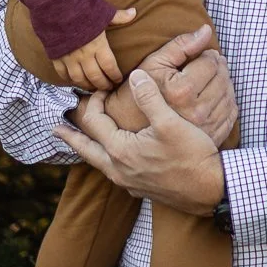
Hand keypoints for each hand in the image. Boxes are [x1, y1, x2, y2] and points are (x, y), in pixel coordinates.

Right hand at [49, 8, 136, 90]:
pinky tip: (74, 81)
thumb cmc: (83, 9)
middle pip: (96, 77)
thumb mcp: (103, 12)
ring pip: (79, 79)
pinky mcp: (56, 57)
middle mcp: (84, 55)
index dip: (115, 76)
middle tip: (108, 89)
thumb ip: (118, 17)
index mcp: (98, 46)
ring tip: (93, 88)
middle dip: (103, 85)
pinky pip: (62, 74)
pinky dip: (69, 79)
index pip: (110, 67)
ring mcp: (69, 58)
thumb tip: (134, 12)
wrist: (57, 6)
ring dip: (87, 85)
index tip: (118, 80)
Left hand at [56, 69, 226, 215]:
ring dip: (88, 150)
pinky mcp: (140, 189)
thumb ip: (149, 97)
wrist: (210, 190)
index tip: (99, 90)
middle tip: (56, 129)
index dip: (93, 102)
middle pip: (86, 149)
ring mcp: (128, 183)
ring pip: (99, 164)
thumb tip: (135, 75)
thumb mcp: (171, 121)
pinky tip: (112, 160)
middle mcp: (118, 170)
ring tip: (80, 144)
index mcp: (121, 150)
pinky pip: (114, 173)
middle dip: (71, 137)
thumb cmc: (193, 156)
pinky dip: (106, 162)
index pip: (95, 122)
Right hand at [134, 24, 238, 147]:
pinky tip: (218, 96)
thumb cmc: (136, 94)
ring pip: (229, 96)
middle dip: (220, 66)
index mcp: (182, 91)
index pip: (210, 63)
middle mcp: (196, 111)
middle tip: (212, 63)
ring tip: (216, 77)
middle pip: (222, 79)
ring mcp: (204, 127)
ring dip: (226, 82)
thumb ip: (181, 45)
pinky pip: (230, 116)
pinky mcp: (210, 138)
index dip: (209, 54)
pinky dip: (228, 102)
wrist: (127, 131)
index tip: (204, 54)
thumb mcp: (153, 64)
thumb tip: (206, 30)